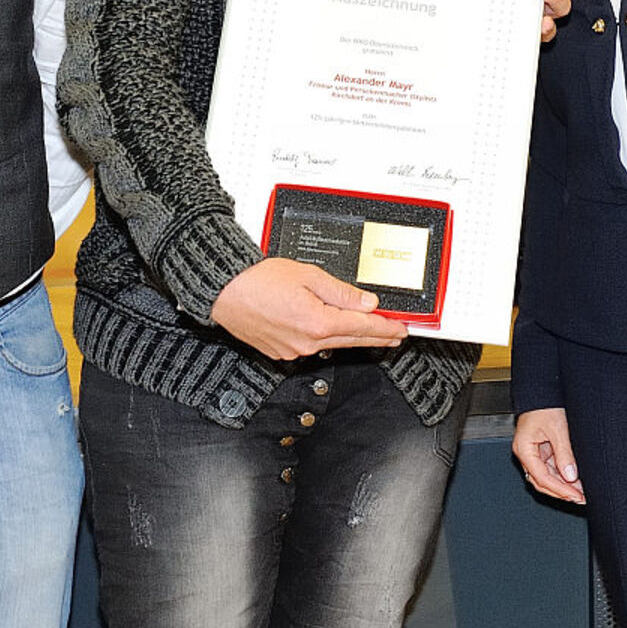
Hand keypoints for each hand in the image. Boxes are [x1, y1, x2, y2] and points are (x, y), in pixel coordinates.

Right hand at [211, 257, 408, 360]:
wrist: (225, 291)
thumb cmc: (258, 279)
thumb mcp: (307, 275)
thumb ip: (341, 292)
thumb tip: (366, 304)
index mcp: (318, 322)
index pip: (363, 328)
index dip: (386, 328)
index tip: (402, 329)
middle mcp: (308, 342)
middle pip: (351, 340)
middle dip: (376, 336)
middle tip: (395, 334)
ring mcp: (294, 350)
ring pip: (332, 344)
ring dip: (350, 336)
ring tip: (368, 330)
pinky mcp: (282, 352)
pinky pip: (311, 346)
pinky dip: (324, 337)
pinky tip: (329, 329)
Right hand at [513, 408, 584, 503]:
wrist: (542, 390)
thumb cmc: (545, 405)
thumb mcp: (558, 429)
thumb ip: (564, 454)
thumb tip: (570, 477)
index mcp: (524, 449)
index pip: (541, 477)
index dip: (559, 489)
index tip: (575, 496)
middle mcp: (527, 453)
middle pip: (542, 481)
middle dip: (561, 492)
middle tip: (580, 498)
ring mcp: (534, 453)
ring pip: (547, 477)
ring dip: (563, 485)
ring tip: (581, 491)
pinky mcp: (542, 450)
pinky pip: (551, 468)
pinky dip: (563, 475)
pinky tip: (575, 480)